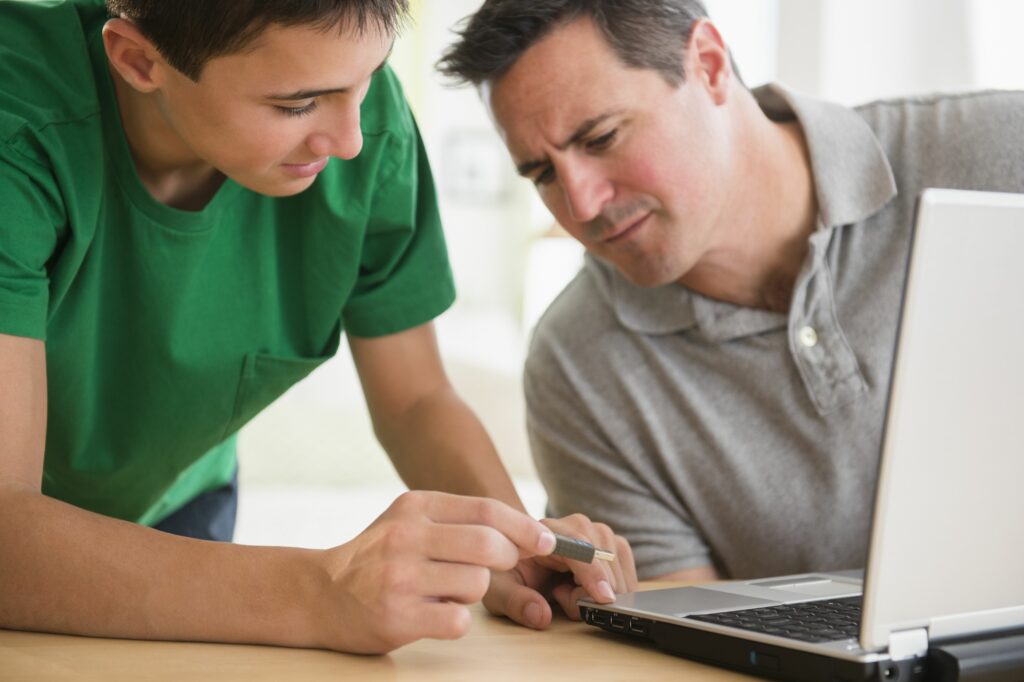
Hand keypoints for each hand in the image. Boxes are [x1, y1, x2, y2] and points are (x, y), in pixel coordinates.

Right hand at [310, 490, 556, 653]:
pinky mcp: (397, 615)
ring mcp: (400, 577)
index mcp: (415, 506)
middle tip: (496, 568)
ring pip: (477, 583)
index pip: (486, 510)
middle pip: (490, 545)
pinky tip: (434, 613)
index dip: (524, 527)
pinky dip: (456, 619)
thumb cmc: (376, 556)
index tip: (547, 541)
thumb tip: (526, 531)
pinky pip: (458, 619)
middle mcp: (406, 536)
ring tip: (445, 591)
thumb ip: (458, 520)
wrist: (319, 593)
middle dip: (506, 560)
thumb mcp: (409, 520)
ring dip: (473, 592)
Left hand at [483, 514, 636, 628]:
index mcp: (544, 530)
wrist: (517, 564)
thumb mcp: (498, 591)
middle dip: (594, 588)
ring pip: (617, 558)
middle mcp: (573, 524)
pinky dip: (617, 585)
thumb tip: (541, 616)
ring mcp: (594, 532)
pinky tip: (594, 593)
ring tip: (573, 596)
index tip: (604, 598)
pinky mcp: (608, 543)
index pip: (578, 546)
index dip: (592, 572)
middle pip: (603, 553)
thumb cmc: (507, 575)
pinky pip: (625, 564)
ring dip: (606, 587)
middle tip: (565, 603)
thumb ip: (516, 602)